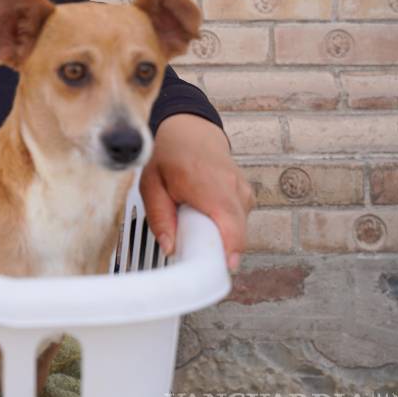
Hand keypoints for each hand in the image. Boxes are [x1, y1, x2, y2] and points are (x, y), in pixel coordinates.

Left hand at [139, 113, 253, 272]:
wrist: (190, 130)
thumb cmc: (169, 155)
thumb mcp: (151, 184)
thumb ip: (159, 216)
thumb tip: (170, 247)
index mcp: (207, 183)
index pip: (229, 221)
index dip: (230, 248)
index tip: (224, 266)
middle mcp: (232, 187)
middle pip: (237, 232)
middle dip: (219, 250)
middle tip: (195, 256)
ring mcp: (243, 191)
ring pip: (238, 229)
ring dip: (219, 236)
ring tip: (194, 226)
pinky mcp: (246, 195)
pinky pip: (238, 221)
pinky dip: (223, 226)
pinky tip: (205, 218)